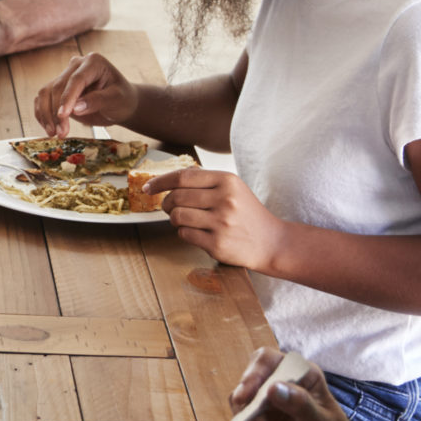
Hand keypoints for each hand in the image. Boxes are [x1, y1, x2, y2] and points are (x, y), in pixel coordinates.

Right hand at [34, 52, 138, 135]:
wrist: (121, 104)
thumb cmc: (122, 99)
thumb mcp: (116, 100)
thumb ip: (97, 101)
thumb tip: (75, 109)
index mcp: (93, 62)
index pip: (76, 80)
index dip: (67, 98)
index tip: (63, 116)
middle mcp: (76, 66)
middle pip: (58, 87)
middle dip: (57, 112)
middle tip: (61, 133)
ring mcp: (65, 76)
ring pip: (46, 93)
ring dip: (47, 115)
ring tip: (55, 134)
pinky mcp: (57, 89)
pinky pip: (43, 99)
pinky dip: (42, 114)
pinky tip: (49, 128)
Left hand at [142, 167, 287, 272]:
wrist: (272, 243)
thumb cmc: (248, 214)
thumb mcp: (233, 189)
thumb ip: (205, 181)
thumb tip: (170, 179)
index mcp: (227, 181)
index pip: (183, 177)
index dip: (160, 181)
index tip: (148, 187)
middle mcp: (225, 199)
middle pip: (176, 196)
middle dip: (166, 203)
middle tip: (169, 207)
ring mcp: (221, 223)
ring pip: (177, 216)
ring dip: (173, 219)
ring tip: (183, 220)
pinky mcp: (217, 243)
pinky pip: (184, 234)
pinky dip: (183, 232)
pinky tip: (194, 231)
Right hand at [229, 346, 374, 420]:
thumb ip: (299, 405)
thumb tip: (274, 388)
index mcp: (300, 377)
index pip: (268, 361)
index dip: (254, 372)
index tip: (249, 392)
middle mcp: (281, 388)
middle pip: (248, 382)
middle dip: (246, 401)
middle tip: (248, 417)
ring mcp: (268, 410)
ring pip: (241, 406)